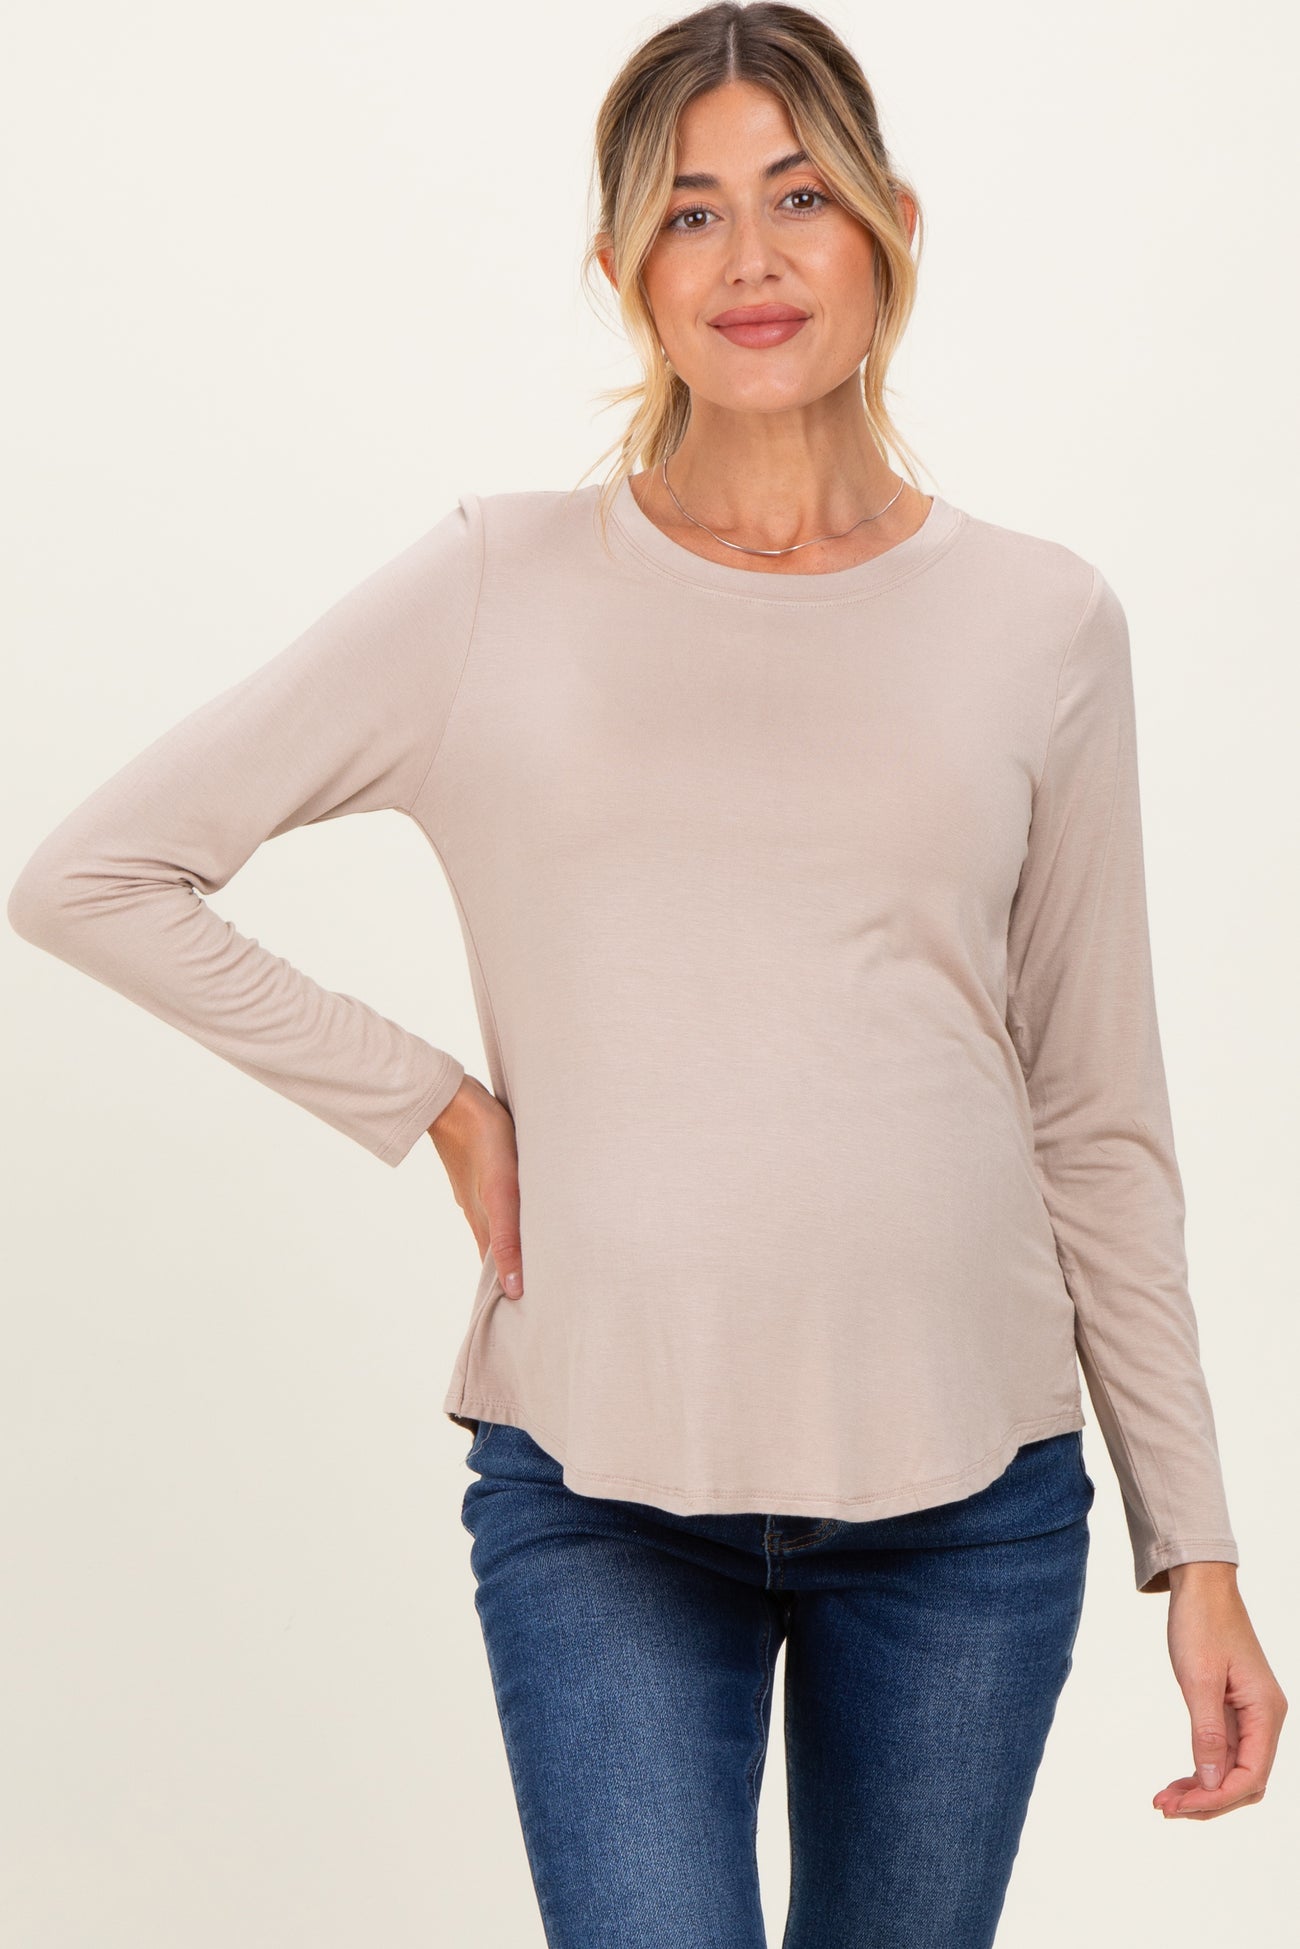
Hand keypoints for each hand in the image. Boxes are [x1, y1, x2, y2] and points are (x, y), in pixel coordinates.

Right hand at [427, 1074, 524, 1298]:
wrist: (455, 1100)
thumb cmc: (484, 1143)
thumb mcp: (501, 1193)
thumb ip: (507, 1238)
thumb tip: (514, 1288)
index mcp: (484, 1225)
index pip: (496, 1274)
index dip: (511, 1292)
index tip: (531, 1313)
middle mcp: (481, 1214)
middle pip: (500, 1253)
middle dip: (519, 1272)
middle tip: (546, 1291)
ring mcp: (480, 1193)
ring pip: (502, 1228)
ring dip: (519, 1244)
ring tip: (543, 1258)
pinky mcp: (484, 1172)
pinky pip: (502, 1204)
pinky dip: (516, 1218)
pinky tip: (528, 1212)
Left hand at [1154, 1562, 1287, 1819]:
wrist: (1201, 1584)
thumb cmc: (1201, 1622)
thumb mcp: (1199, 1679)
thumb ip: (1206, 1733)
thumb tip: (1211, 1783)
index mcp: (1265, 1712)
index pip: (1250, 1776)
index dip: (1216, 1798)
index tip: (1179, 1806)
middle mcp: (1264, 1718)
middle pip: (1245, 1781)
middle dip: (1208, 1801)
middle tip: (1164, 1808)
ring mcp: (1250, 1714)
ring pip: (1232, 1770)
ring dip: (1202, 1789)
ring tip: (1164, 1801)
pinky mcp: (1233, 1708)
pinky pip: (1223, 1752)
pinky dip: (1201, 1768)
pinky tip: (1177, 1780)